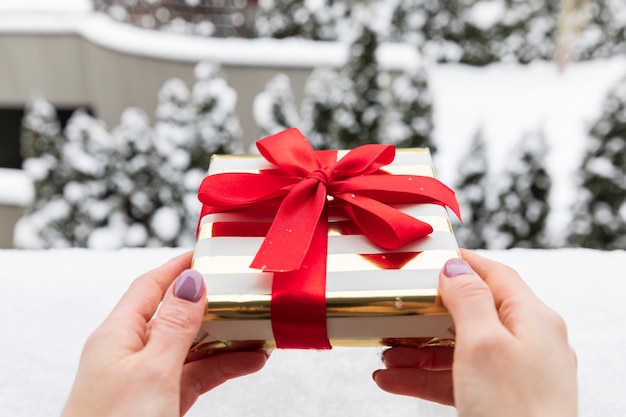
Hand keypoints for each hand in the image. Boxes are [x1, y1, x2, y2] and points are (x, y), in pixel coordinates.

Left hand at [61, 252, 268, 416]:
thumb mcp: (152, 371)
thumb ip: (175, 326)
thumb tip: (190, 282)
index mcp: (117, 335)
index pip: (150, 286)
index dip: (178, 267)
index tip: (207, 252)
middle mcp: (130, 352)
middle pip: (175, 315)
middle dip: (210, 303)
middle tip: (243, 292)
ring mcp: (146, 379)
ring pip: (191, 347)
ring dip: (224, 338)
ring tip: (259, 330)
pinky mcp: (160, 402)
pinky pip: (196, 375)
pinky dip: (222, 366)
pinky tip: (248, 361)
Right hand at [373, 249, 577, 416]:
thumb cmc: (514, 411)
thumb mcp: (483, 344)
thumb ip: (468, 299)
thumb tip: (456, 268)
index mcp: (532, 319)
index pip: (496, 275)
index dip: (464, 263)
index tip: (434, 258)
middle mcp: (528, 343)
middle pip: (471, 315)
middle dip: (428, 318)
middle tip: (398, 315)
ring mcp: (515, 374)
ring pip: (459, 350)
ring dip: (419, 352)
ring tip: (386, 356)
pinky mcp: (502, 399)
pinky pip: (458, 379)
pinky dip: (426, 378)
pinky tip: (394, 381)